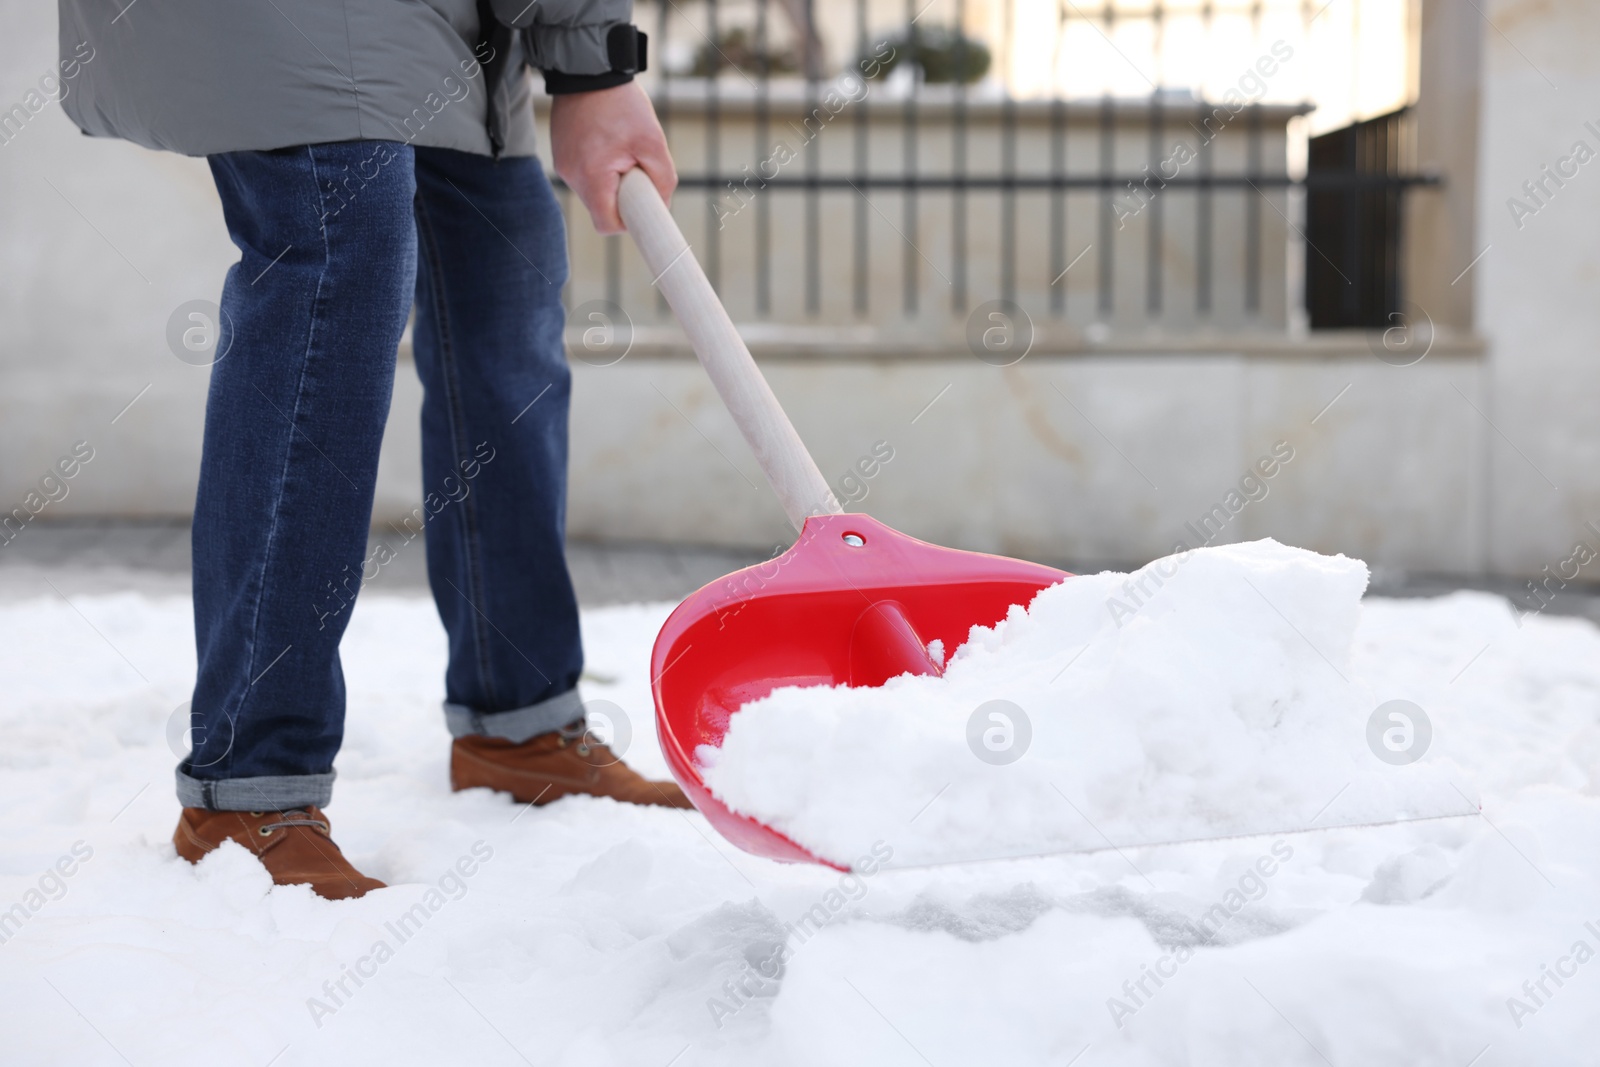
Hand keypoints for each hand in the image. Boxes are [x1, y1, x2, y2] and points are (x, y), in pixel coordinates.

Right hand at [550, 82, 675, 234]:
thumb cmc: (622, 105)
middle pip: (601, 207)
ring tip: (619, 149)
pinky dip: (599, 167)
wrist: (589, 70)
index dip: (627, 222)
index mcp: (592, 177)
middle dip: (621, 196)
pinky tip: (606, 142)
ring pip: (593, 191)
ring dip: (610, 180)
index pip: (607, 224)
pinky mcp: (560, 155)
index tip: (641, 208)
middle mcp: (571, 175)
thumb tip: (662, 205)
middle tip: (635, 168)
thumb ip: (663, 179)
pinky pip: (584, 174)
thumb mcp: (653, 142)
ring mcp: (562, 165)